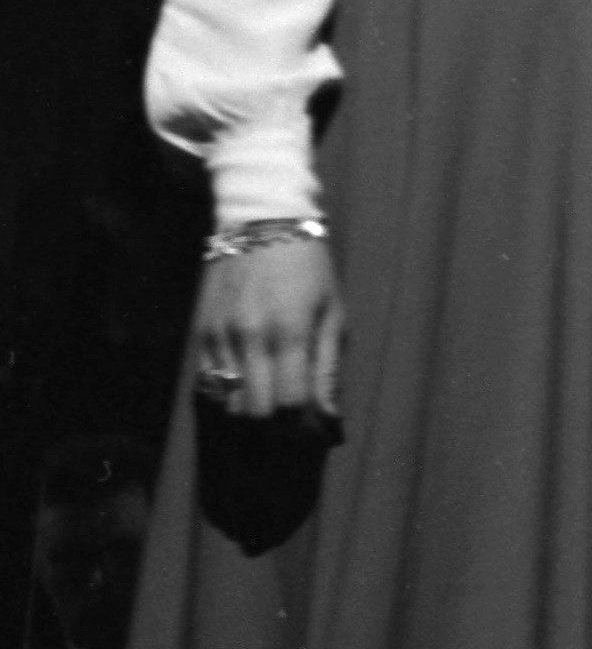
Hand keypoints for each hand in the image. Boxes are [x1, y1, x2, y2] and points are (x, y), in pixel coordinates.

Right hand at [193, 236, 342, 421]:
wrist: (260, 225)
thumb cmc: (309, 269)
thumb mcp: (332, 313)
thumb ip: (328, 367)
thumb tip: (330, 416)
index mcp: (289, 333)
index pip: (288, 402)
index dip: (303, 421)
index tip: (313, 422)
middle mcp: (249, 338)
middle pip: (254, 410)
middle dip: (276, 423)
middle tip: (293, 417)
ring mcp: (220, 336)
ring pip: (228, 401)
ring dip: (250, 408)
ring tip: (271, 399)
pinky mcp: (202, 333)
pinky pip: (208, 383)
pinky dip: (228, 393)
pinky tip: (248, 384)